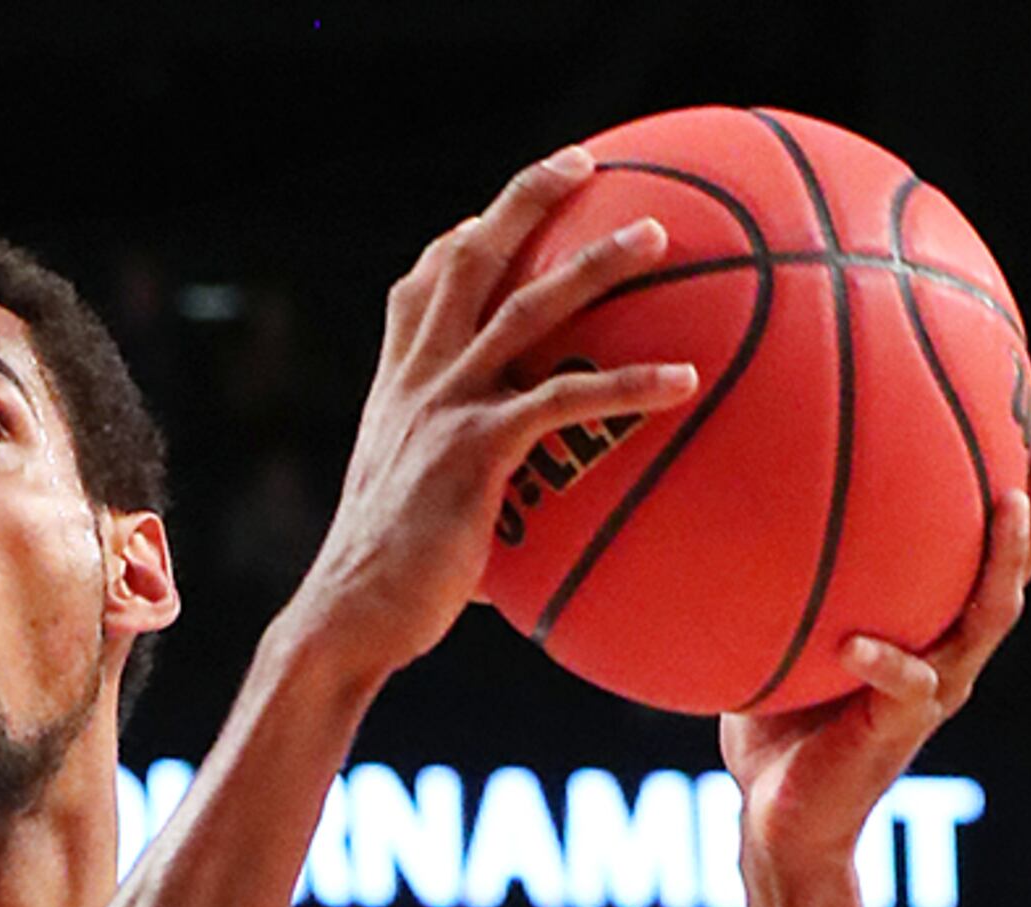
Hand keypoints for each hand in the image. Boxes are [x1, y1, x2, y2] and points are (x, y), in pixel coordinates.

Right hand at [286, 155, 698, 696]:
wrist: (348, 618)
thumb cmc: (385, 594)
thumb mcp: (412, 522)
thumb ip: (455, 503)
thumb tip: (496, 554)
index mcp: (397, 387)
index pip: (421, 286)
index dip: (459, 238)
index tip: (492, 214)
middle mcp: (419, 379)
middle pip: (473, 256)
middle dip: (528, 197)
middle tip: (586, 163)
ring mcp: (446, 406)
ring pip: (529, 303)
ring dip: (597, 261)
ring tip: (656, 235)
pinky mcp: (476, 448)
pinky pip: (565, 399)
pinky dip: (629, 384)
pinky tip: (681, 382)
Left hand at [722, 391, 1030, 881]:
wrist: (777, 823)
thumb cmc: (772, 727)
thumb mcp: (776, 628)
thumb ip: (778, 568)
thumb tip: (737, 481)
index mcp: (933, 618)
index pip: (990, 531)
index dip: (1018, 464)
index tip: (1028, 389)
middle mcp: (950, 647)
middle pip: (1023, 554)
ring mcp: (934, 689)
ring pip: (992, 613)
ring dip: (1003, 557)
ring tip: (1007, 500)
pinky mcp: (899, 732)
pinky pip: (908, 686)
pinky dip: (886, 661)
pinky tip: (858, 643)